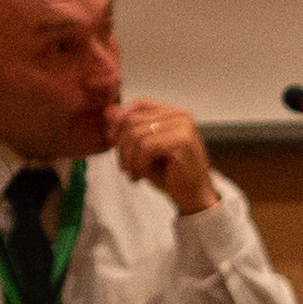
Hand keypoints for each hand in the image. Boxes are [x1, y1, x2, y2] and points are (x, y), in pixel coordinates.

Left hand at [108, 98, 215, 217]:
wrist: (193, 197)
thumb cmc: (171, 174)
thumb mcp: (144, 149)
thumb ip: (127, 129)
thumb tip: (109, 112)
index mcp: (174, 114)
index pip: (139, 106)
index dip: (120, 123)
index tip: (113, 142)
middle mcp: (181, 116)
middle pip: (134, 121)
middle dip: (122, 146)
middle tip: (125, 166)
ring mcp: (184, 127)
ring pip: (137, 134)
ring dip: (129, 158)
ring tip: (133, 173)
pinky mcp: (183, 141)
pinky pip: (146, 147)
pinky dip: (138, 164)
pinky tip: (141, 176)